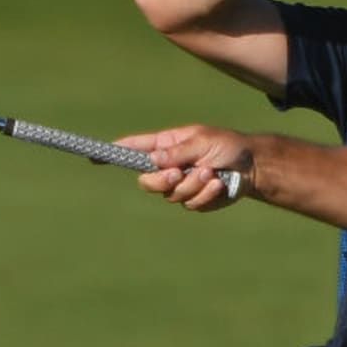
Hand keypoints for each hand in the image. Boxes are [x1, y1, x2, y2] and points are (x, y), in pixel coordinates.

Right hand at [118, 126, 252, 209]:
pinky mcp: (195, 201)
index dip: (113, 153)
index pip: (133, 149)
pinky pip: (191, 204)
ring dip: (193, 185)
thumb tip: (154, 160)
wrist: (252, 167)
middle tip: (180, 173)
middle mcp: (168, 166)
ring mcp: (180, 185)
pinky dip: (206, 195)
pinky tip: (219, 184)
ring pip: (171, 195)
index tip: (94, 157)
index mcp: (165, 145)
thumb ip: (177, 152)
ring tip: (211, 173)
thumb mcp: (202, 141)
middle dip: (162, 180)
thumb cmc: (227, 146)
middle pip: (146, 182)